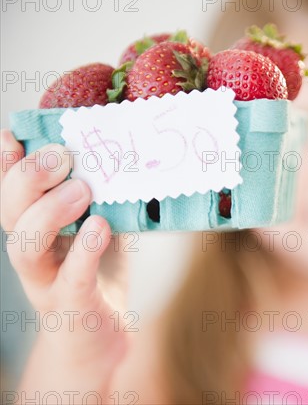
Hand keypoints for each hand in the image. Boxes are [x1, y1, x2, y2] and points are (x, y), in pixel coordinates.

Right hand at [0, 129, 127, 397]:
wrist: (102, 344)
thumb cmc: (101, 279)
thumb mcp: (101, 232)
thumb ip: (103, 202)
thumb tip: (124, 160)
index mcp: (36, 232)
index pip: (10, 194)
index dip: (5, 165)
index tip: (14, 134)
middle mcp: (34, 257)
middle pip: (9, 215)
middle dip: (27, 180)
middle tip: (60, 157)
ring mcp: (47, 284)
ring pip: (25, 247)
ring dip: (49, 212)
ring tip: (82, 190)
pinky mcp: (73, 308)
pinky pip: (71, 279)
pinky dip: (83, 252)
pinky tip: (100, 227)